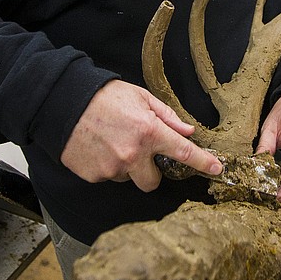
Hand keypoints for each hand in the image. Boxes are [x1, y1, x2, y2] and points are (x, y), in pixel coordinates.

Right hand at [60, 79, 222, 191]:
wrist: (63, 103)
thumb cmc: (104, 97)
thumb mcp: (141, 97)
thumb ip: (167, 116)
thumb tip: (187, 131)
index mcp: (149, 132)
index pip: (184, 153)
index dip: (204, 163)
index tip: (217, 170)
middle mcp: (133, 154)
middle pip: (153, 182)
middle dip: (149, 172)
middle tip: (139, 154)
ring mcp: (112, 168)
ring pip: (128, 178)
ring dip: (125, 166)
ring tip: (111, 142)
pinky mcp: (94, 176)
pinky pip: (108, 176)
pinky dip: (106, 166)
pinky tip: (98, 147)